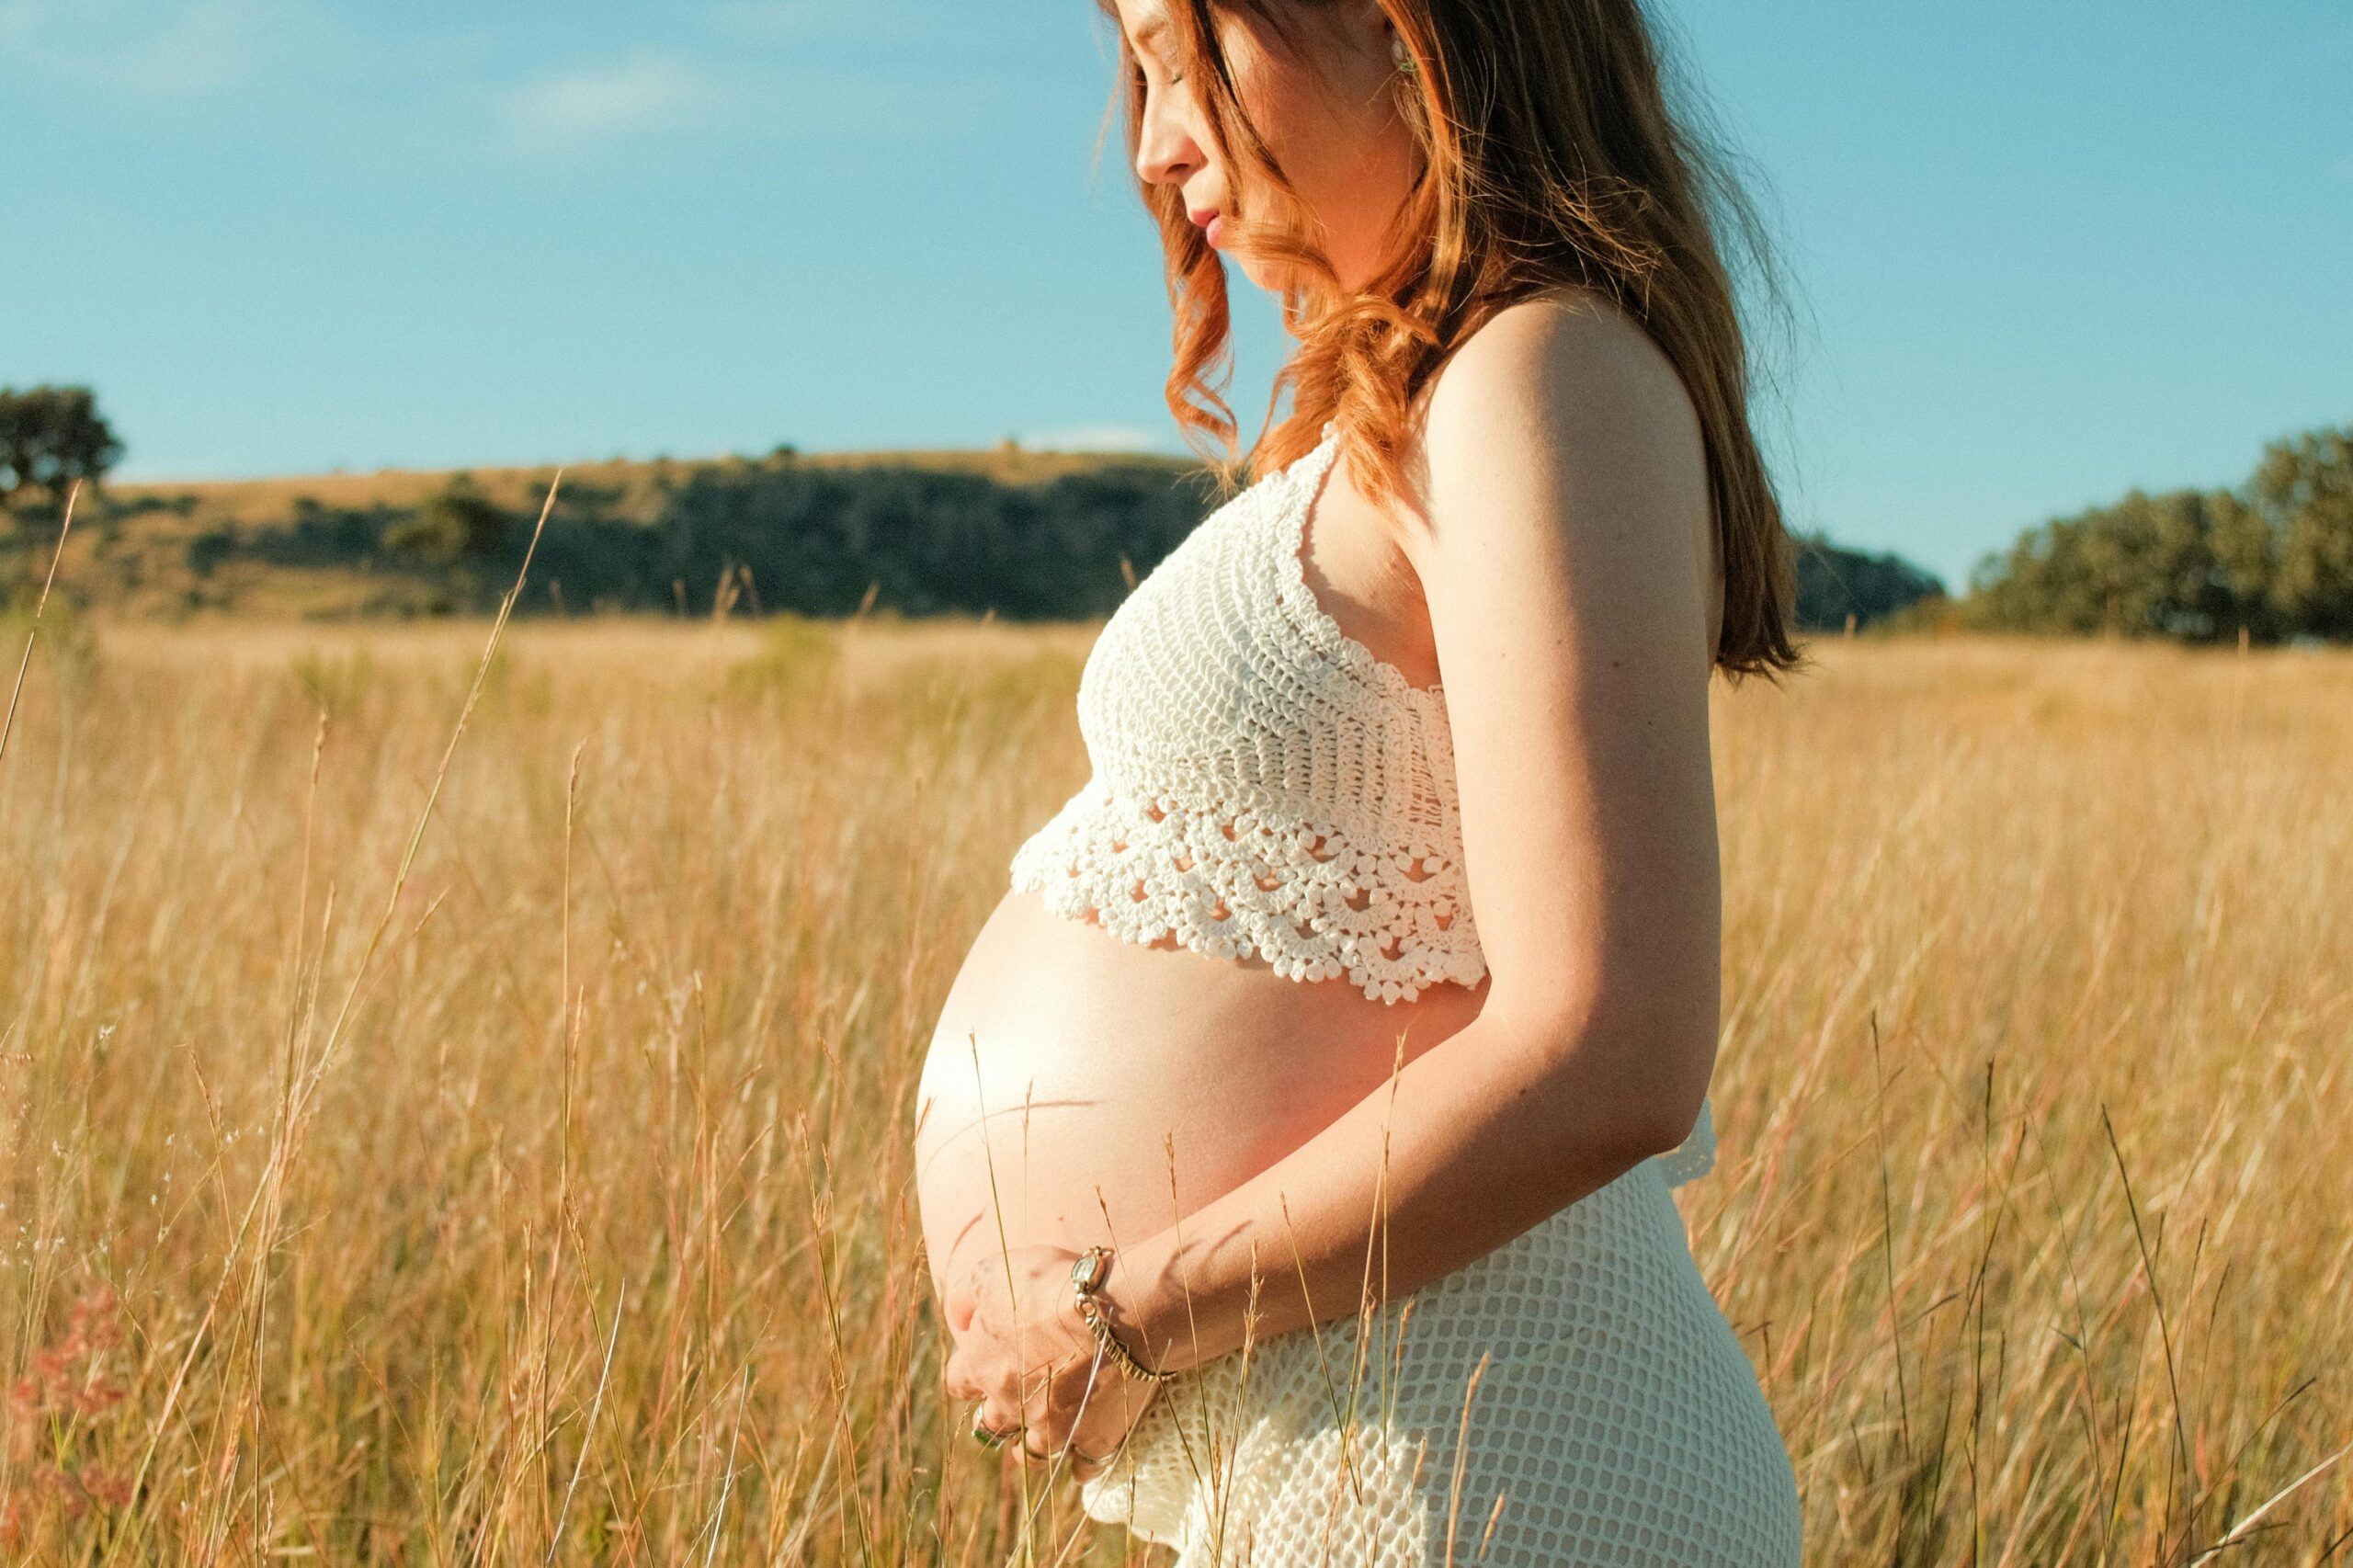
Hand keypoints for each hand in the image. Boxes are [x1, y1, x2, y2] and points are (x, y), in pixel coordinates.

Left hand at [940, 1244, 1159, 1481]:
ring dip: (1035, 1444)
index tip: (985, 1359)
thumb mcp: (995, 1271)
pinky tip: (1088, 1449)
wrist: (1118, 1312)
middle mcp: (1011, 1406)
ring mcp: (1052, 1429)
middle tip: (1019, 1396)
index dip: (970, 1371)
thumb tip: (958, 1319)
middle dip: (1001, 1412)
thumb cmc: (1054, 1286)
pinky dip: (1084, 1460)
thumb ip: (966, 1296)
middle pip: (991, 1425)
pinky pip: (1084, 1466)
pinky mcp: (1093, 1439)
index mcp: (983, 1367)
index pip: (958, 1382)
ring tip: (1047, 1431)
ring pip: (1032, 1455)